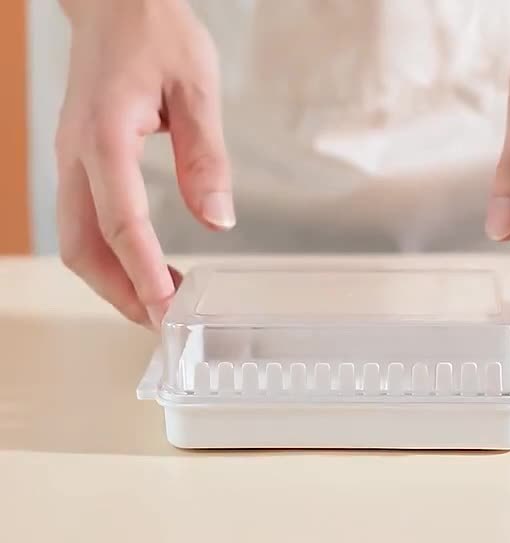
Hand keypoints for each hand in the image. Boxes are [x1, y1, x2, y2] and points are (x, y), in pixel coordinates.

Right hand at [56, 0, 234, 328]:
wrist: (114, 1)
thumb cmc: (155, 33)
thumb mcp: (197, 87)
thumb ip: (207, 158)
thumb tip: (217, 222)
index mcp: (105, 137)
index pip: (121, 223)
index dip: (143, 274)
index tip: (167, 312)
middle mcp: (77, 156)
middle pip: (83, 248)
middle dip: (120, 293)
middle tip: (163, 323)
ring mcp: (71, 162)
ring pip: (77, 242)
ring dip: (113, 282)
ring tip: (158, 304)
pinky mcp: (79, 165)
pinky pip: (84, 225)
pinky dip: (111, 258)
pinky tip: (143, 268)